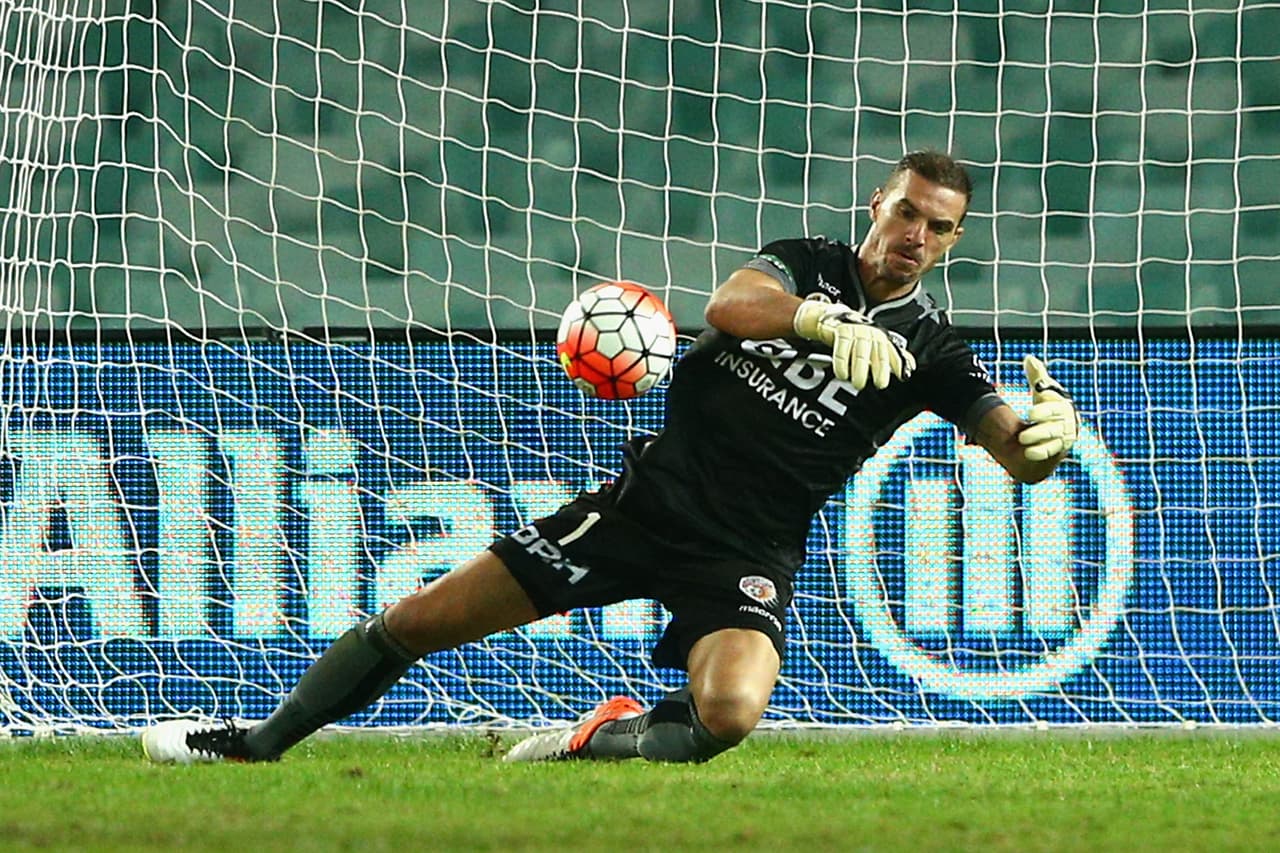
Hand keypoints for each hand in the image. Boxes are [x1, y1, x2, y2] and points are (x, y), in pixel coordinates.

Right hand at [792, 295, 915, 390]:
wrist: (836, 319)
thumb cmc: (859, 336)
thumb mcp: (877, 344)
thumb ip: (893, 355)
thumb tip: (912, 366)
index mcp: (882, 338)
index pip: (893, 352)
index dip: (899, 364)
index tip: (903, 376)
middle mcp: (872, 334)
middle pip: (878, 354)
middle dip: (880, 370)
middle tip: (879, 385)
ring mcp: (857, 332)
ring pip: (860, 353)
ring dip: (859, 370)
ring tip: (857, 384)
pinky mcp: (842, 331)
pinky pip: (842, 349)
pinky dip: (842, 363)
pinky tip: (842, 374)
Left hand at [1018, 354, 1078, 460]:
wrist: (1059, 425)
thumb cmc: (1049, 405)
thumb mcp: (1043, 390)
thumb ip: (1037, 376)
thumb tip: (1029, 358)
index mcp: (1061, 407)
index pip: (1054, 409)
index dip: (1043, 412)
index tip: (1029, 414)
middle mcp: (1065, 423)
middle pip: (1053, 428)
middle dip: (1038, 432)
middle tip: (1021, 437)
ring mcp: (1063, 438)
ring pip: (1053, 442)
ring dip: (1040, 446)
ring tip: (1025, 447)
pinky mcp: (1059, 450)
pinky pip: (1052, 452)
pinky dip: (1041, 453)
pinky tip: (1029, 455)